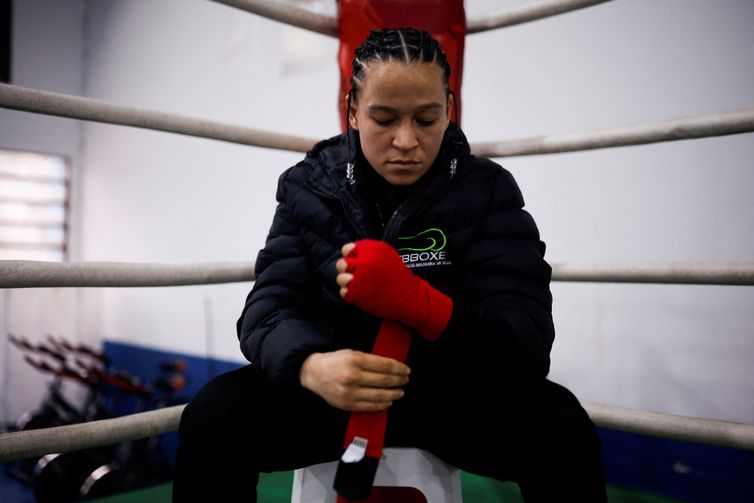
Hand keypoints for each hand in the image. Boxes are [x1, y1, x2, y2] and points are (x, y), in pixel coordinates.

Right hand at [299, 349, 408, 411]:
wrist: (314, 373)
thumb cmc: (336, 361)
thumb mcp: (352, 353)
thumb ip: (370, 360)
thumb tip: (392, 367)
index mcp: (355, 360)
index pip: (383, 365)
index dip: (398, 368)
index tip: (406, 370)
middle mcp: (353, 376)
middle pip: (383, 380)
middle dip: (398, 380)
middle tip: (405, 380)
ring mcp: (350, 392)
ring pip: (379, 395)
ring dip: (393, 393)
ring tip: (400, 392)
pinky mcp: (347, 404)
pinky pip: (370, 406)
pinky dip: (382, 404)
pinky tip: (388, 401)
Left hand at [335, 240, 452, 339]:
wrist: (409, 297)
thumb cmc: (399, 276)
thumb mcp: (387, 255)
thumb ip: (369, 252)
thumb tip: (352, 252)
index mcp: (371, 249)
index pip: (347, 249)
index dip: (350, 257)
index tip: (357, 263)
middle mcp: (363, 261)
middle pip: (341, 264)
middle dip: (347, 271)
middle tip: (357, 277)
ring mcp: (358, 277)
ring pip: (340, 279)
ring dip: (348, 284)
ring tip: (361, 287)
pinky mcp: (356, 293)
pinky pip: (344, 292)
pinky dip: (351, 295)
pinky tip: (363, 295)